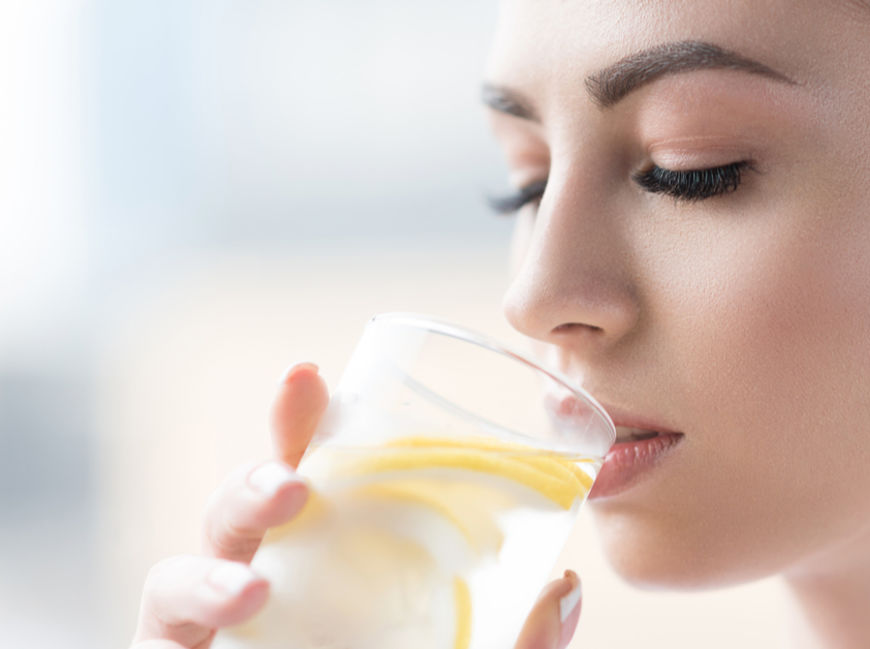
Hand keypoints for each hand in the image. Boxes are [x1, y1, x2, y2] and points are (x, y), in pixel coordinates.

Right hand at [129, 362, 583, 648]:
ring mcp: (215, 628)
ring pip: (183, 571)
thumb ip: (516, 637)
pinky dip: (192, 603)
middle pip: (244, 510)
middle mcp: (263, 586)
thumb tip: (568, 584)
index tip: (311, 374)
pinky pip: (159, 632)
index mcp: (328, 564)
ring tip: (257, 578)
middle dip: (258, 475)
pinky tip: (239, 602)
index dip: (304, 424)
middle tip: (293, 481)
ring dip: (216, 563)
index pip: (313, 479)